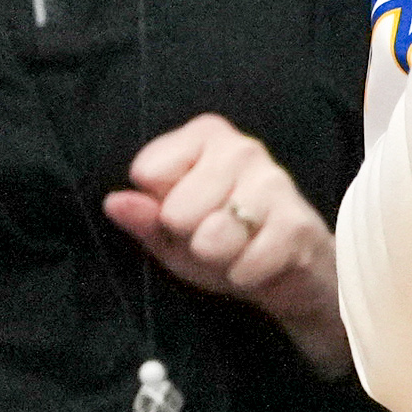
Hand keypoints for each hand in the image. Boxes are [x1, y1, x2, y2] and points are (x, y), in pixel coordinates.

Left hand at [107, 112, 350, 376]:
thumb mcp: (173, 235)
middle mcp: (242, 148)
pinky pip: (246, 262)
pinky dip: (245, 276)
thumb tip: (114, 202)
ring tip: (237, 251)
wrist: (297, 275)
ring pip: (212, 237)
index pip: (147, 172)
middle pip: (176, 210)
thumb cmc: (227, 244)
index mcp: (206, 136)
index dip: (160, 207)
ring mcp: (275, 182)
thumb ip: (144, 219)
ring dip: (219, 259)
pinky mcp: (297, 223)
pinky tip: (258, 266)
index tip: (186, 213)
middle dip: (191, 237)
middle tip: (216, 238)